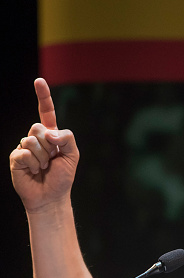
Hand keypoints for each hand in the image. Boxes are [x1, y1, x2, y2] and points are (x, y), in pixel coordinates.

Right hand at [9, 78, 78, 212]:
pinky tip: (34, 171)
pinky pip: (24, 153)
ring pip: (31, 140)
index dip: (43, 96)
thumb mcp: (73, 154)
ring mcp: (24, 147)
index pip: (46, 111)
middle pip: (38, 127)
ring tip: (43, 167)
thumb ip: (67, 138)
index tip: (39, 80)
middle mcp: (36, 138)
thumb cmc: (63, 176)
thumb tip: (49, 133)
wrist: (51, 196)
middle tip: (51, 159)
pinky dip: (33, 163)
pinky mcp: (16, 159)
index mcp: (51, 134)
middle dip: (49, 144)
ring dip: (42, 156)